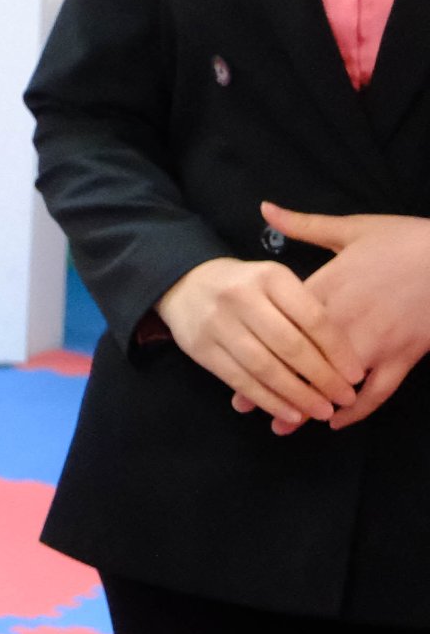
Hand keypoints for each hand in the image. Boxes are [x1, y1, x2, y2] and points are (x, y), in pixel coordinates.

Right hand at [156, 253, 359, 430]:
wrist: (184, 284)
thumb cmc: (247, 287)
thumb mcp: (277, 284)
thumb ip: (304, 313)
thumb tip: (342, 361)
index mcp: (270, 277)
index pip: (312, 318)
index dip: (337, 351)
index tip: (356, 375)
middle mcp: (241, 298)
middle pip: (289, 345)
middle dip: (321, 377)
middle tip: (343, 398)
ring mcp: (217, 324)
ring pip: (264, 367)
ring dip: (296, 394)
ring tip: (320, 412)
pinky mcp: (201, 349)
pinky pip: (239, 380)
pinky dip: (267, 400)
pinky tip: (289, 413)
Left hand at [262, 205, 429, 426]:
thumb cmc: (404, 238)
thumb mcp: (352, 227)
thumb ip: (303, 225)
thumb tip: (264, 208)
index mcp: (328, 288)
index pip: (280, 324)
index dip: (254, 345)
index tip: (228, 361)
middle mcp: (346, 321)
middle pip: (300, 360)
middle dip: (271, 383)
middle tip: (243, 405)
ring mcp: (376, 342)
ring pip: (334, 382)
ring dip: (308, 405)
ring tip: (283, 425)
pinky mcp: (405, 356)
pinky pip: (379, 392)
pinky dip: (358, 411)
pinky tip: (337, 422)